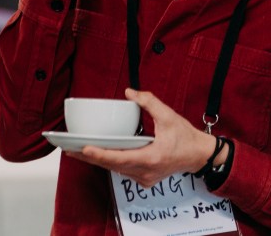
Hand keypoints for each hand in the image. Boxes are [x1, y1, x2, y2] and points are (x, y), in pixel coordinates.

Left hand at [66, 88, 224, 187]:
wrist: (200, 156)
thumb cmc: (186, 138)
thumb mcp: (169, 116)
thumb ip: (149, 102)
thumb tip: (130, 92)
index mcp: (151, 158)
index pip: (119, 158)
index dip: (100, 154)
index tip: (84, 149)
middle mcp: (145, 172)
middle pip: (112, 166)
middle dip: (89, 158)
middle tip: (69, 149)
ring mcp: (144, 177)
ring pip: (115, 170)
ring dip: (97, 161)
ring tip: (76, 151)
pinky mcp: (144, 177)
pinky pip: (122, 171)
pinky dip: (109, 163)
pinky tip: (96, 155)